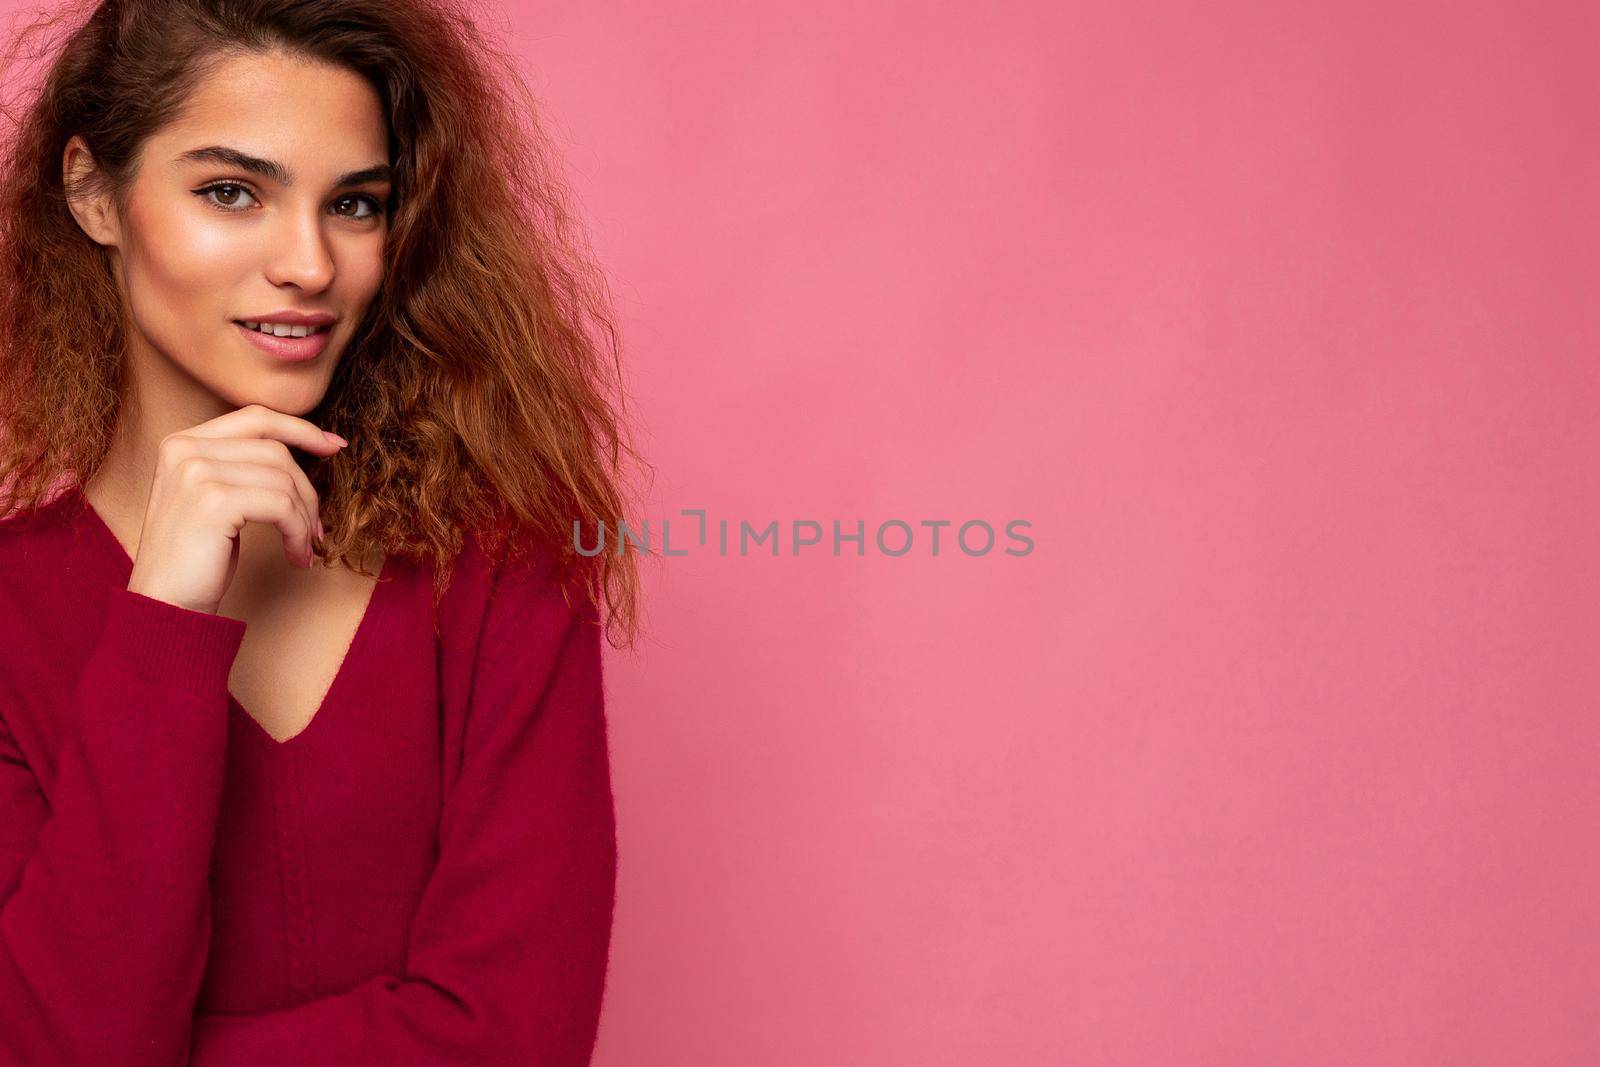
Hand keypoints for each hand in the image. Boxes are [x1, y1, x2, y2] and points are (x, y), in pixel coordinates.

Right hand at [124, 404, 347, 614]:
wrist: (164, 605)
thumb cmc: (198, 558)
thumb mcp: (216, 499)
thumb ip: (242, 467)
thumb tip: (305, 447)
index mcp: (181, 443)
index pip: (256, 418)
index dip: (300, 428)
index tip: (334, 446)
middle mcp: (183, 449)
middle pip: (276, 451)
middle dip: (307, 491)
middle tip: (317, 529)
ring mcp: (195, 473)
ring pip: (284, 480)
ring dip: (305, 519)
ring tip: (303, 547)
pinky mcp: (212, 502)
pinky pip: (281, 505)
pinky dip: (298, 532)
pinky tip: (296, 556)